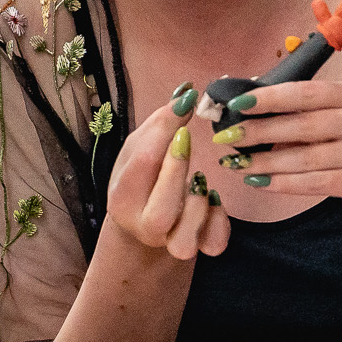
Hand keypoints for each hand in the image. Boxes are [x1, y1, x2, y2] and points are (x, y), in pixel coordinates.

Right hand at [104, 94, 228, 260]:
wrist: (143, 221)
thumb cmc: (142, 178)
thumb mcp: (139, 148)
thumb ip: (161, 124)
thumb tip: (186, 93)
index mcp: (121, 198)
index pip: (143, 164)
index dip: (166, 130)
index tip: (187, 101)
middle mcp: (143, 226)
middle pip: (162, 211)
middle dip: (178, 170)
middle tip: (186, 138)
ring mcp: (171, 242)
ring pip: (186, 239)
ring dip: (199, 202)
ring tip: (199, 180)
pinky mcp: (198, 247)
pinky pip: (214, 244)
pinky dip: (220, 222)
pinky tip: (213, 201)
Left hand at [220, 81, 341, 236]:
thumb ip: (313, 116)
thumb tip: (253, 111)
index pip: (306, 91)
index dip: (269, 97)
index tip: (236, 103)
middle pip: (301, 123)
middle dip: (258, 130)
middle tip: (225, 137)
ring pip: (303, 156)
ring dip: (263, 161)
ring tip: (235, 164)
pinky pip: (314, 182)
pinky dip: (283, 183)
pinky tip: (259, 183)